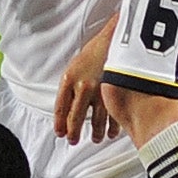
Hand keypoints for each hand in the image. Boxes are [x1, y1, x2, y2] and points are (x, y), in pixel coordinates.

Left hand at [55, 18, 120, 142]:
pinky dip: (113, 127)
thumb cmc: (95, 50)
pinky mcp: (116, 93)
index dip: (59, 124)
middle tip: (73, 140)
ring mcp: (101, 91)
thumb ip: (71, 86)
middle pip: (76, 118)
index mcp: (69, 79)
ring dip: (95, 133)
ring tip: (95, 138)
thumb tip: (68, 107)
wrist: (117, 37)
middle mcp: (83, 87)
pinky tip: (112, 132)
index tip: (60, 133)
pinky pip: (114, 116)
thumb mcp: (75, 65)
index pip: (60, 108)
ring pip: (96, 121)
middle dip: (74, 133)